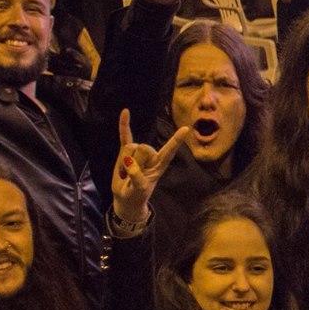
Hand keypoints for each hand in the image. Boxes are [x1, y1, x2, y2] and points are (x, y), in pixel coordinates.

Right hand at [110, 109, 195, 226]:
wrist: (126, 198)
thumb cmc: (136, 195)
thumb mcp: (138, 189)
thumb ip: (136, 176)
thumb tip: (128, 161)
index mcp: (160, 164)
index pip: (170, 150)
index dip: (176, 140)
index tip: (185, 129)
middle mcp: (152, 155)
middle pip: (143, 148)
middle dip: (134, 163)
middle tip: (132, 177)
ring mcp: (138, 152)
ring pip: (130, 147)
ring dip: (123, 163)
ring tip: (125, 174)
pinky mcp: (125, 151)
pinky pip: (125, 136)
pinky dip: (124, 124)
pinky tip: (125, 111)